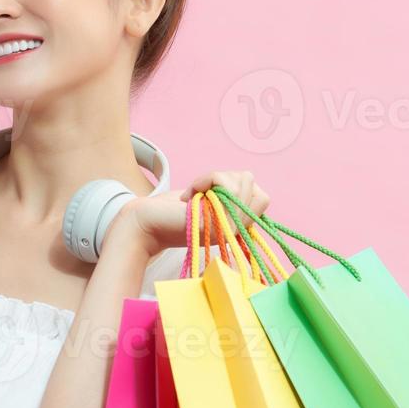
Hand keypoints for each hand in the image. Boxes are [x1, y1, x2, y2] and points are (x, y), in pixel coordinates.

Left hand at [110, 170, 270, 258]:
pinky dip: (209, 179)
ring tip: (197, 192)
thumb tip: (251, 183)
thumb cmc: (173, 210)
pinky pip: (228, 188)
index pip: (262, 197)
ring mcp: (227, 227)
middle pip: (255, 187)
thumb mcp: (209, 201)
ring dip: (218, 178)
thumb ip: (231, 195)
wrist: (146, 222)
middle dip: (228, 179)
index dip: (239, 186)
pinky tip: (192, 192)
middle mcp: (236, 229)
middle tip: (202, 190)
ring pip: (245, 183)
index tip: (211, 191)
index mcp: (236, 224)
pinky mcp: (214, 223)